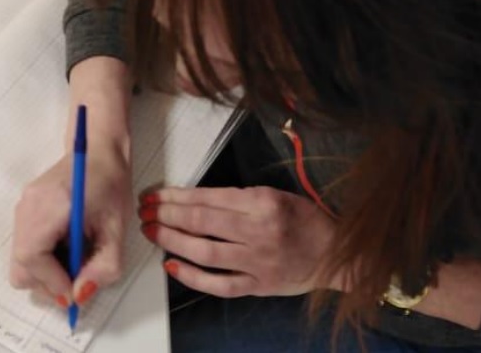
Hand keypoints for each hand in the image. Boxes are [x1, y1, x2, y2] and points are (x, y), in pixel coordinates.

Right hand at [10, 141, 131, 307]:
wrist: (96, 151)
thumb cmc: (109, 183)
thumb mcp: (117, 228)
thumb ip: (104, 265)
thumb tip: (81, 294)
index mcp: (52, 205)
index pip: (33, 257)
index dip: (53, 282)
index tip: (76, 291)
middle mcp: (29, 206)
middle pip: (21, 265)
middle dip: (48, 281)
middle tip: (76, 278)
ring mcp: (23, 207)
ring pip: (20, 260)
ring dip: (46, 271)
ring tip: (74, 258)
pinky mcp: (24, 210)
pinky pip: (24, 247)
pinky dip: (43, 258)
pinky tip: (65, 246)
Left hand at [139, 186, 338, 296]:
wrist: (336, 254)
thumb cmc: (303, 219)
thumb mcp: (273, 194)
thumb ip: (236, 198)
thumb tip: (191, 200)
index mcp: (262, 203)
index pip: (208, 199)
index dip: (175, 197)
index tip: (154, 195)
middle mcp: (259, 232)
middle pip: (202, 223)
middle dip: (167, 216)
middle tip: (145, 212)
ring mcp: (258, 262)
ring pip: (206, 252)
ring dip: (172, 242)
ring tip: (152, 233)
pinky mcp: (258, 286)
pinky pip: (220, 285)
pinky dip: (194, 277)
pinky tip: (172, 266)